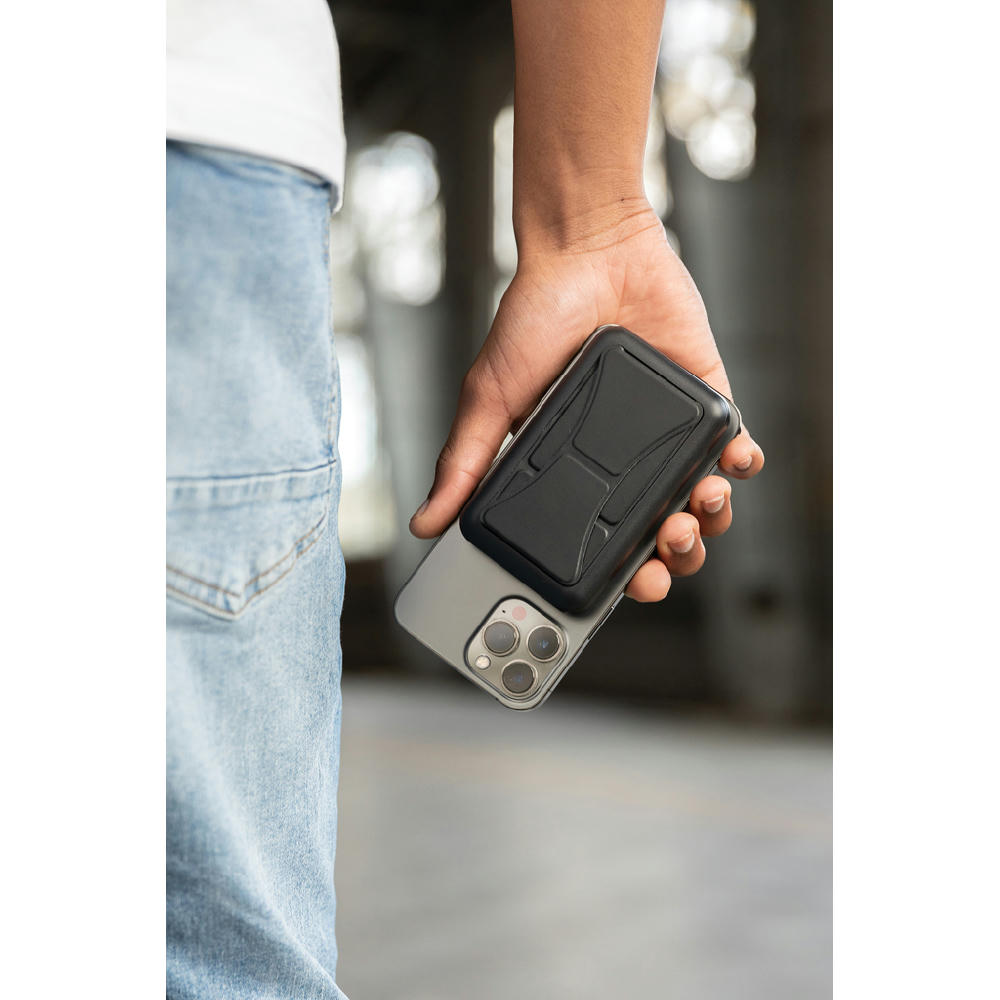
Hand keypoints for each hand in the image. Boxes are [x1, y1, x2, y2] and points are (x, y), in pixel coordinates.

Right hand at [409, 200, 763, 600]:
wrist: (587, 252)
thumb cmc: (534, 321)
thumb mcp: (490, 400)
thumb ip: (466, 464)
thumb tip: (425, 524)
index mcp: (578, 473)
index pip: (606, 543)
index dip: (625, 575)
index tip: (635, 588)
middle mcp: (625, 461)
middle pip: (664, 534)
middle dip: (677, 555)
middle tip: (668, 546)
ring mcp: (667, 434)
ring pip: (706, 501)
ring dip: (712, 518)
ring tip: (698, 506)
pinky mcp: (705, 398)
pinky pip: (735, 445)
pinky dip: (743, 464)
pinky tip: (731, 467)